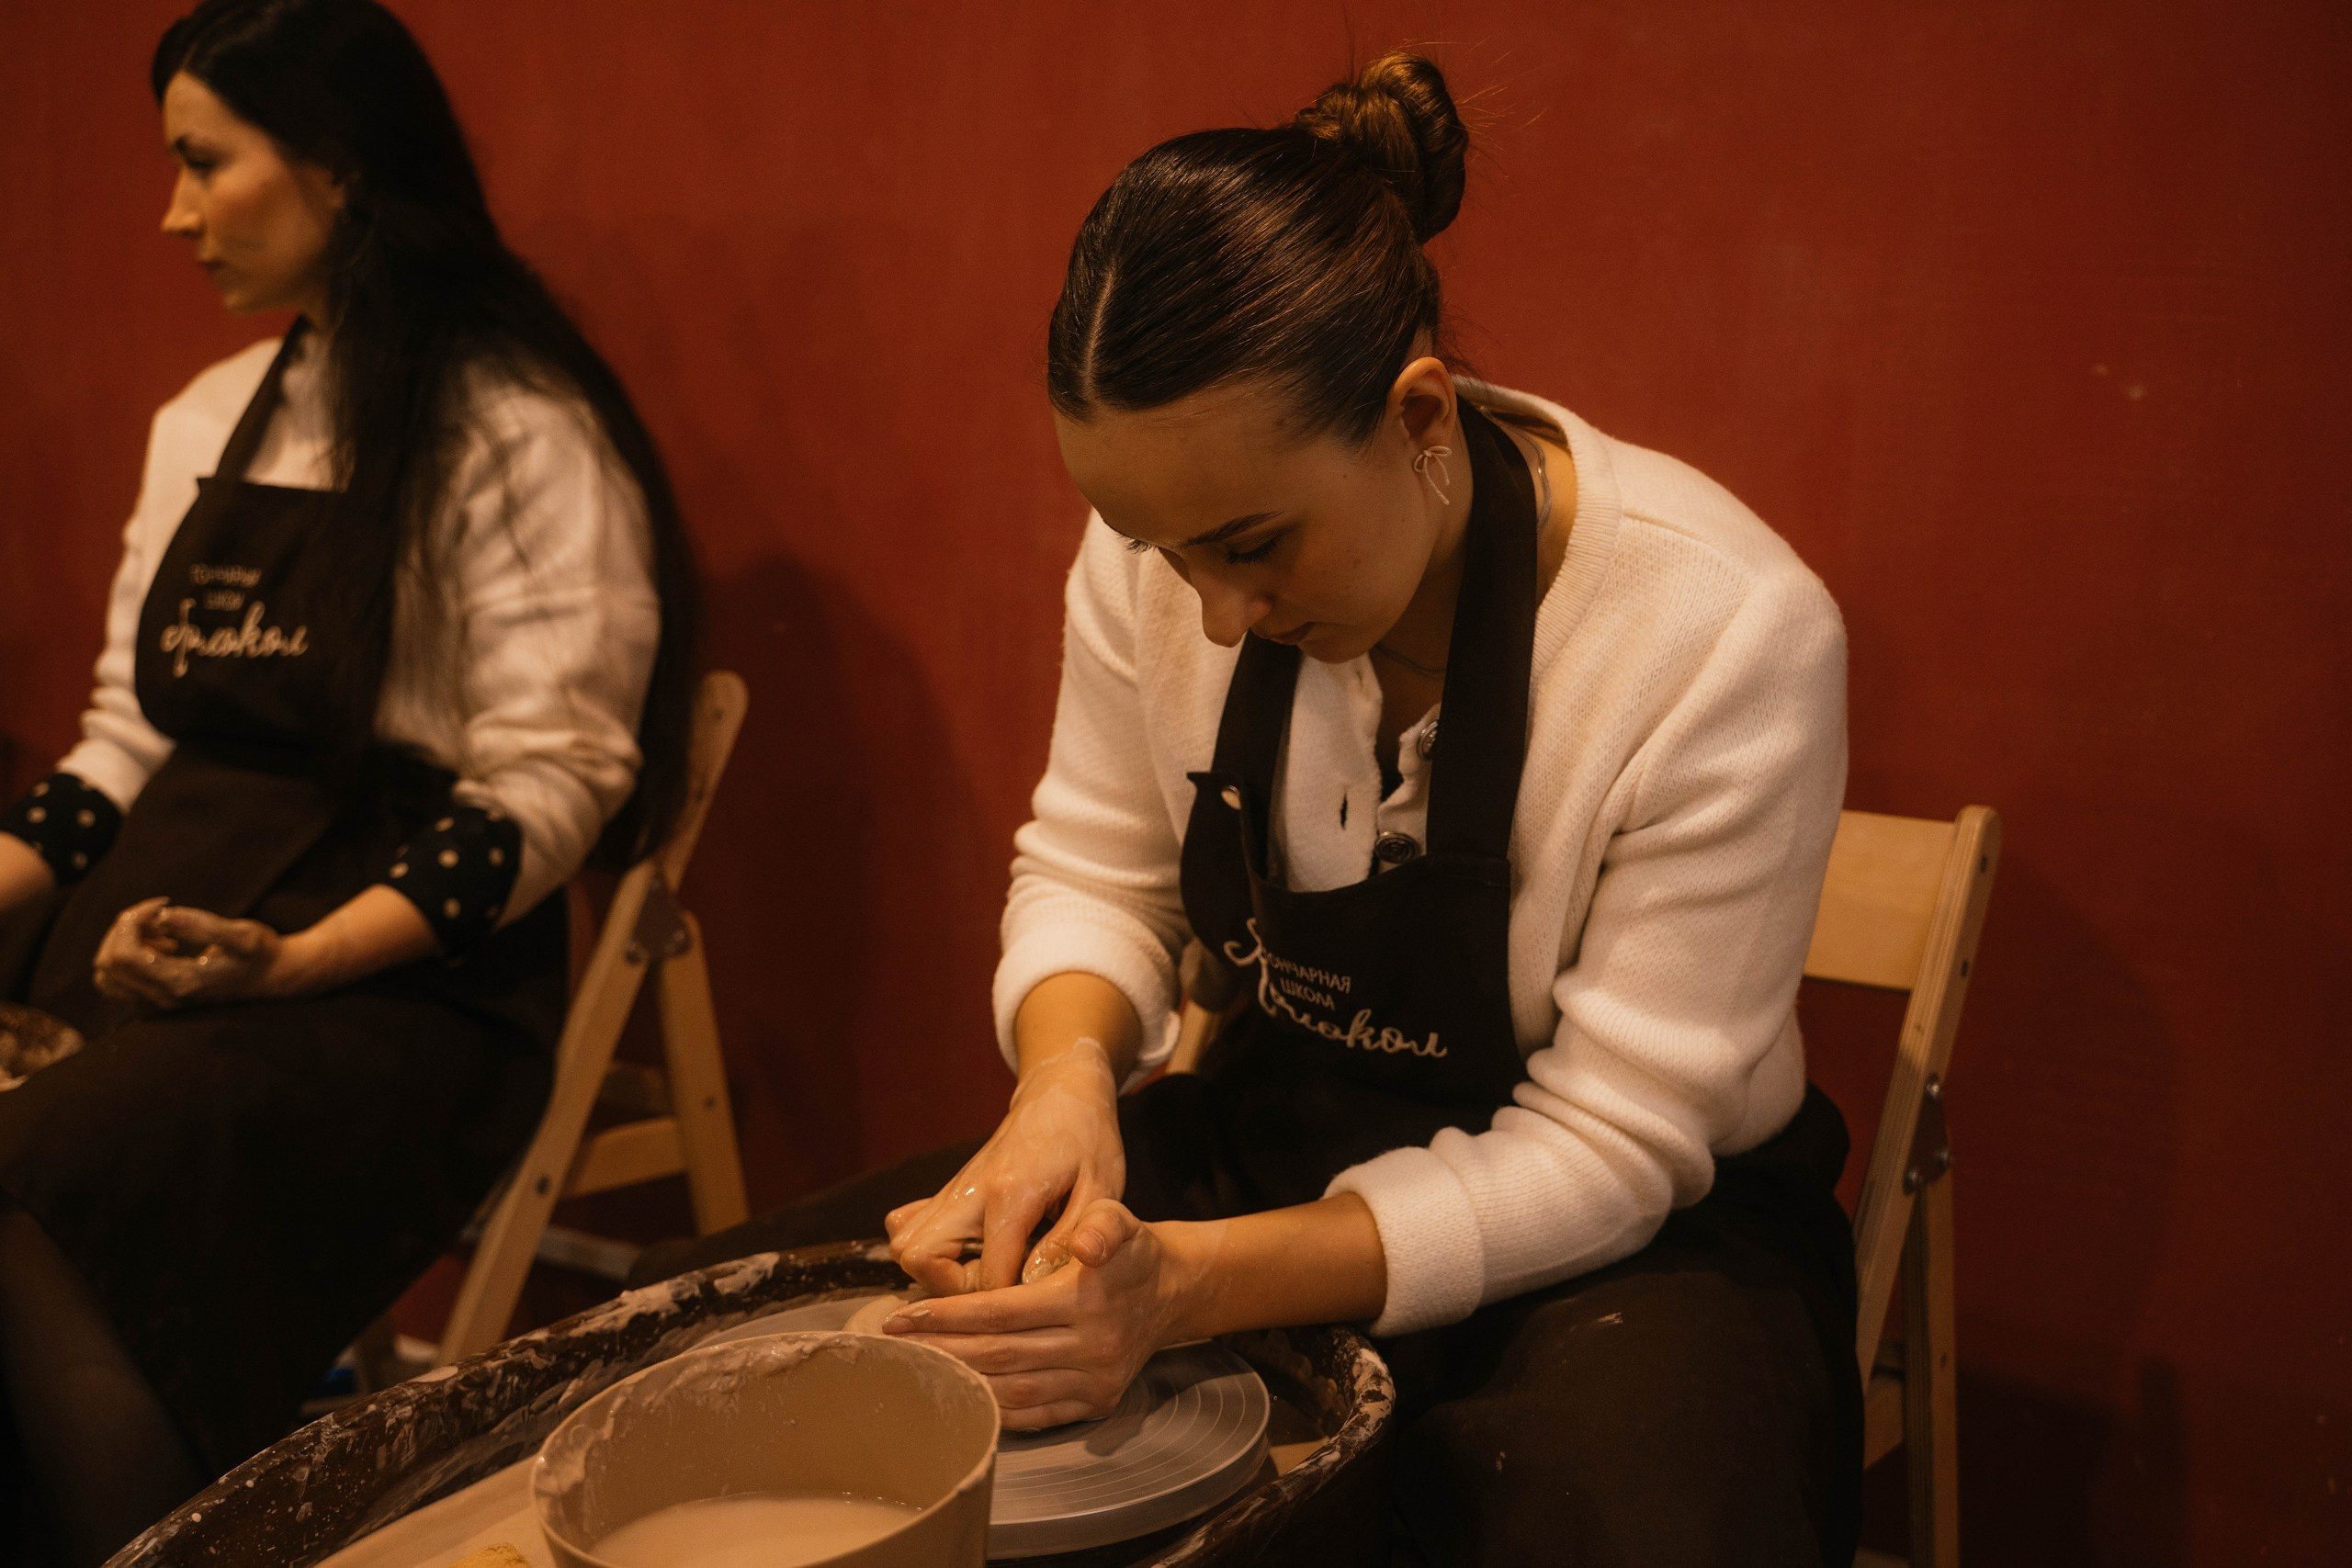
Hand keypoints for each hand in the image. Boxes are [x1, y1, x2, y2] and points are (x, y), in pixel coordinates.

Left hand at [91, 897, 299, 1008]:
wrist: (273, 977)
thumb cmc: (260, 952)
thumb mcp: (242, 934)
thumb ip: (202, 925)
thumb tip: (162, 916)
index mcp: (179, 982)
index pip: (124, 954)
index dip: (132, 921)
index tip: (161, 904)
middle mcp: (163, 999)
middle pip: (108, 963)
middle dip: (124, 929)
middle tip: (158, 913)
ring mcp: (157, 1003)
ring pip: (106, 974)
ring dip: (122, 944)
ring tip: (157, 931)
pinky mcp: (155, 1001)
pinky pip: (116, 982)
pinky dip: (124, 958)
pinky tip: (156, 946)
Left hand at [883, 1198, 1194, 1428]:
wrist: (1172, 1290)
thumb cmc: (1129, 1250)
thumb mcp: (1120, 1219)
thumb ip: (1102, 1225)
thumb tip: (1086, 1243)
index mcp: (1085, 1301)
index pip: (1001, 1312)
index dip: (948, 1315)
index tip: (904, 1315)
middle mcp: (1091, 1347)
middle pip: (999, 1355)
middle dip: (942, 1350)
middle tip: (897, 1346)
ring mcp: (1095, 1381)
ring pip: (1014, 1390)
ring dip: (963, 1382)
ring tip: (921, 1369)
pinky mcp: (1098, 1403)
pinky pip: (1037, 1414)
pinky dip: (997, 1408)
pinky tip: (965, 1394)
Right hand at [885, 1036, 1125, 1295]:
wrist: (1061, 1092)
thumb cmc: (1088, 1138)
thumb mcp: (1101, 1187)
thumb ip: (1073, 1236)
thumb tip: (1036, 1284)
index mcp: (1010, 1192)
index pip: (986, 1275)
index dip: (1008, 1303)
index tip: (1035, 1304)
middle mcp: (969, 1191)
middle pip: (917, 1257)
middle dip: (954, 1290)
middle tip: (1000, 1285)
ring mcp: (952, 1189)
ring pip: (905, 1245)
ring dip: (938, 1272)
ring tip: (987, 1270)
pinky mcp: (948, 1191)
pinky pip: (909, 1227)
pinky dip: (929, 1251)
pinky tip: (968, 1252)